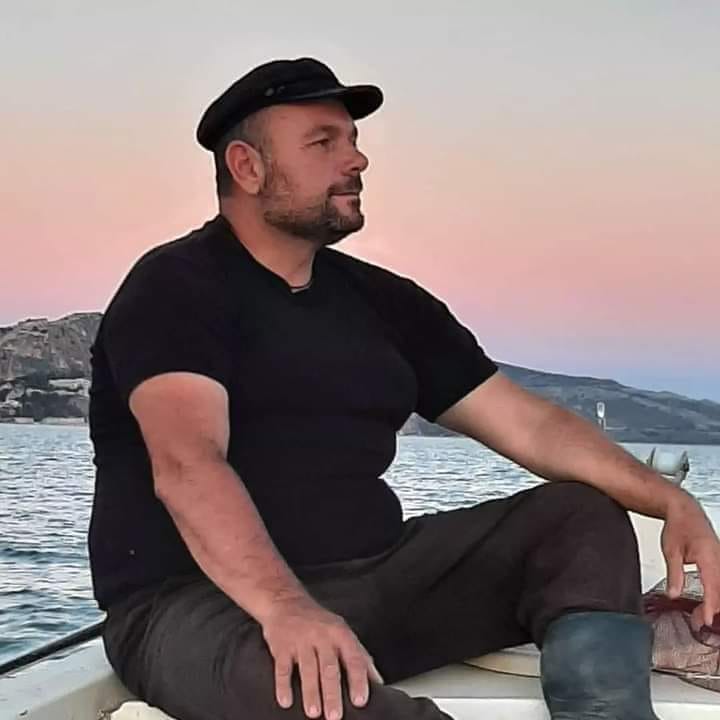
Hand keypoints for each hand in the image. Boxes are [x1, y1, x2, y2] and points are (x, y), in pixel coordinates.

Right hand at [260, 596, 383, 719]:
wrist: (285, 601)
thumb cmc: (318, 622)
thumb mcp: (342, 631)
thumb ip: (360, 655)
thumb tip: (378, 681)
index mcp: (340, 634)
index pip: (353, 658)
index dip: (358, 680)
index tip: (360, 700)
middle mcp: (322, 636)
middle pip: (329, 667)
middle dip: (332, 693)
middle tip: (335, 715)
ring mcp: (301, 640)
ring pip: (308, 669)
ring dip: (311, 692)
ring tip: (314, 712)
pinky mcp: (281, 646)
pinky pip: (283, 668)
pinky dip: (284, 685)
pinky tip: (286, 701)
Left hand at [661, 491, 719, 630]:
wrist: (685, 510)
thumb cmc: (678, 526)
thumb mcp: (670, 550)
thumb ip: (674, 574)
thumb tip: (673, 594)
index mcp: (708, 556)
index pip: (712, 587)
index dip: (710, 606)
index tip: (706, 620)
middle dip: (713, 609)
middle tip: (700, 622)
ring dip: (715, 603)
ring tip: (701, 616)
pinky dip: (715, 594)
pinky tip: (708, 603)